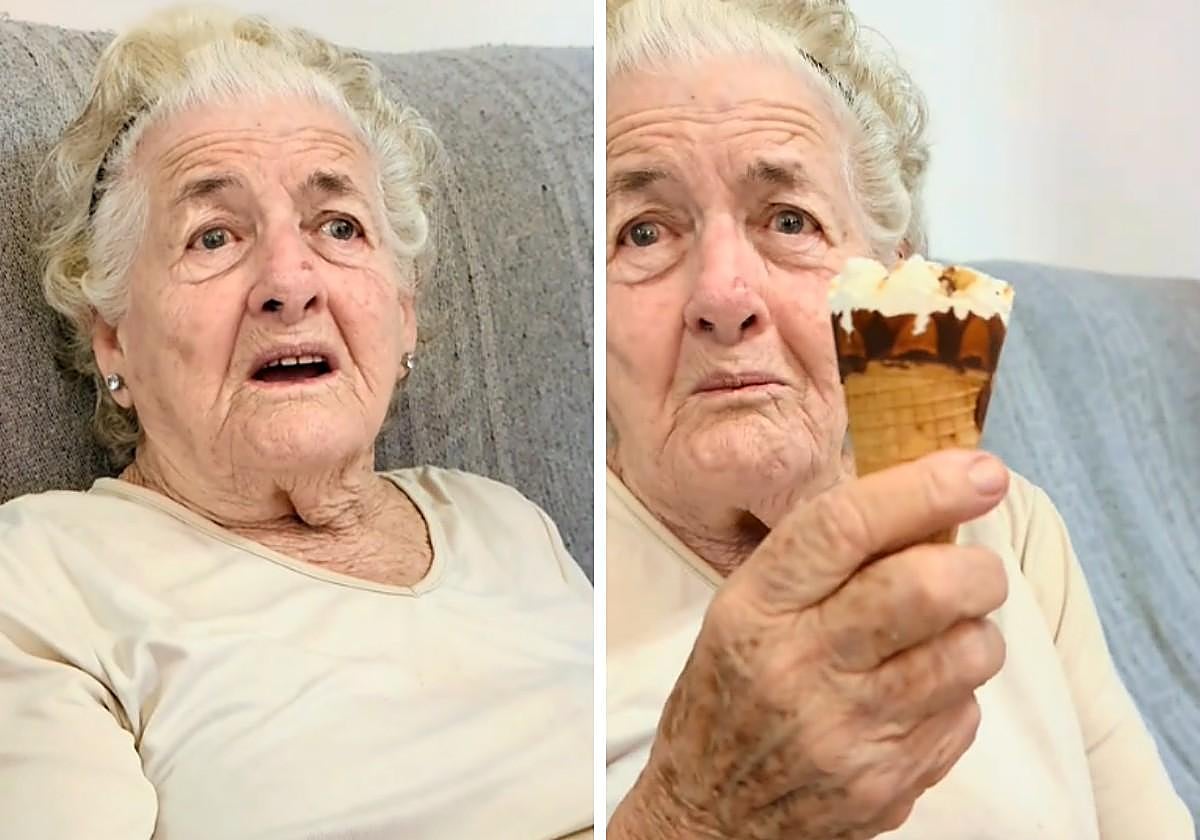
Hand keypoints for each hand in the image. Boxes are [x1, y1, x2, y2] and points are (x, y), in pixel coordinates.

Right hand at [611, 449, 1010, 839]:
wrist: (709, 816)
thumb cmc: (730, 697)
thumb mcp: (744, 613)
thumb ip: (820, 562)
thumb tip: (925, 504)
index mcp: (756, 609)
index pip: (844, 527)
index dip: (923, 489)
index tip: (980, 471)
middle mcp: (797, 666)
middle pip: (922, 589)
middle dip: (975, 567)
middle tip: (976, 570)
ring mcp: (845, 732)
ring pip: (964, 654)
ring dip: (976, 633)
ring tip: (945, 636)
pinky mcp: (885, 783)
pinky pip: (964, 716)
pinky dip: (958, 694)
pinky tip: (918, 696)